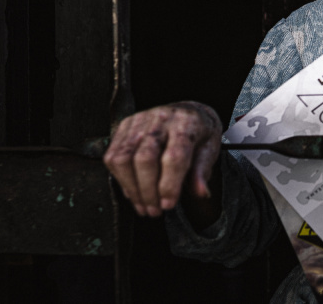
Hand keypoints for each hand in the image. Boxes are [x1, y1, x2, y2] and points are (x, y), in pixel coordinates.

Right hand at [103, 101, 221, 217]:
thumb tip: (200, 193)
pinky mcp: (125, 125)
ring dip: (131, 188)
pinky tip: (132, 190)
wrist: (188, 112)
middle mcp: (161, 118)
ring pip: (123, 159)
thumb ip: (202, 172)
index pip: (174, 156)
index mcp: (186, 123)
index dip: (169, 185)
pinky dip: (120, 179)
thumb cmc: (199, 134)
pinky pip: (112, 156)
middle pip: (144, 159)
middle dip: (147, 191)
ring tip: (143, 206)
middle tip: (154, 211)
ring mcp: (140, 120)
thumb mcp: (210, 150)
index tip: (168, 205)